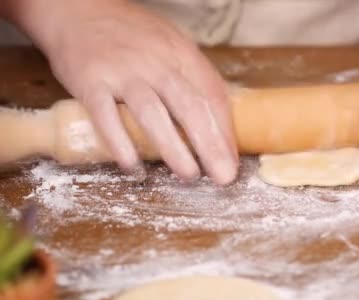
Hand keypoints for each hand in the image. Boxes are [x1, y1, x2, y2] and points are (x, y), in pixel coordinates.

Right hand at [7, 0, 237, 183]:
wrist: (78, 9)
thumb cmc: (132, 36)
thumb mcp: (171, 46)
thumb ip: (192, 80)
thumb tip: (216, 126)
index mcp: (181, 54)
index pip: (212, 94)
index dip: (225, 131)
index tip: (231, 160)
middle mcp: (155, 61)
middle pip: (189, 106)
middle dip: (210, 145)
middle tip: (223, 176)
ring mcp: (122, 71)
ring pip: (153, 113)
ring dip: (173, 148)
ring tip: (189, 175)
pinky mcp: (90, 81)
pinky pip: (106, 117)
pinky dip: (120, 144)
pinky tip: (133, 167)